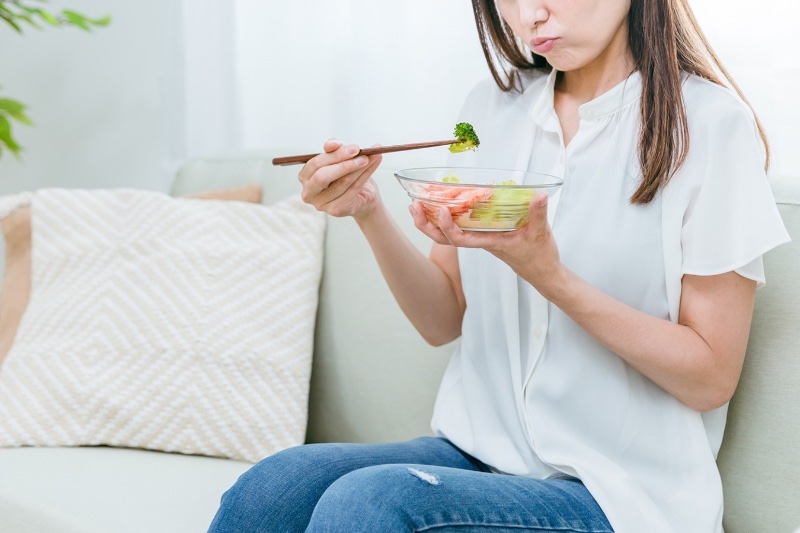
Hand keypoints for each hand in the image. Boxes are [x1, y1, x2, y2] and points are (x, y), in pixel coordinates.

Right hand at [298, 139, 382, 219]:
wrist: (361, 195)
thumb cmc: (346, 173)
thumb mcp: (341, 157)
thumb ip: (335, 148)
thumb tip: (331, 144)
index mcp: (305, 176)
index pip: (315, 164)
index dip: (335, 155)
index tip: (354, 147)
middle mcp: (308, 192)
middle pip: (323, 176)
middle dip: (345, 164)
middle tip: (363, 155)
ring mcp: (321, 204)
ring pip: (342, 182)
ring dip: (360, 168)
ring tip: (374, 156)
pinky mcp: (336, 210)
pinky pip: (353, 190)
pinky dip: (366, 175)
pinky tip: (375, 164)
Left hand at [409, 191, 562, 291]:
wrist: (541, 272)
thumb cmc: (539, 256)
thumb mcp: (541, 233)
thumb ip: (538, 214)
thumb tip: (539, 196)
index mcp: (490, 242)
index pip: (461, 239)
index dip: (448, 227)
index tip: (442, 210)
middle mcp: (480, 241)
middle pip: (444, 238)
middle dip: (426, 224)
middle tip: (413, 205)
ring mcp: (479, 239)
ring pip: (448, 234)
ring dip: (430, 221)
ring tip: (416, 204)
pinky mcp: (483, 235)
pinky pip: (459, 228)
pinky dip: (446, 218)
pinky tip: (442, 205)